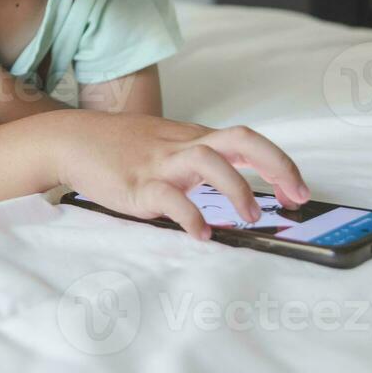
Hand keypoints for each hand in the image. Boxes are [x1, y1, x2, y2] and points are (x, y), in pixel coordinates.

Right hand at [52, 111, 310, 240]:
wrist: (72, 140)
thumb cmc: (120, 146)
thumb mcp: (166, 144)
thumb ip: (198, 157)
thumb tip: (237, 178)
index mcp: (193, 138)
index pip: (246, 140)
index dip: (279, 163)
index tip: (299, 191)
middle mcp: (182, 146)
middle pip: (239, 140)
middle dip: (275, 165)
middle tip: (296, 197)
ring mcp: (160, 163)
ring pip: (207, 161)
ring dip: (236, 188)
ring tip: (250, 217)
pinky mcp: (137, 185)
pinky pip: (169, 197)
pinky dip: (190, 215)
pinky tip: (202, 234)